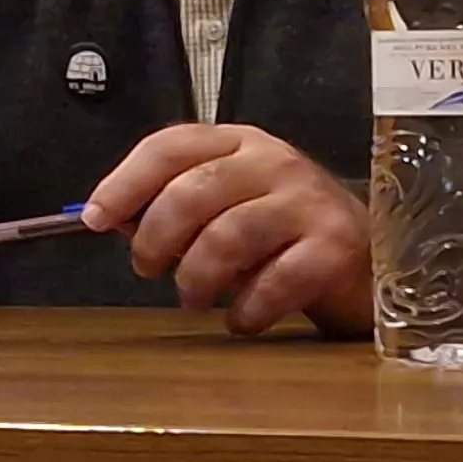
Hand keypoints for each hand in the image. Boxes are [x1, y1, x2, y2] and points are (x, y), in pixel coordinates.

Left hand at [82, 124, 373, 336]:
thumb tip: (109, 220)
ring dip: (196, 278)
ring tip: (191, 299)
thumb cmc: (280, 233)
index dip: (124, 183)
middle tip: (147, 268)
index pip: (168, 146)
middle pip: (192, 192)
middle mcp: (273, 161)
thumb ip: (172, 208)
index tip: (93, 219)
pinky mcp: (336, 247)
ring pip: (227, 236)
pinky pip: (274, 282)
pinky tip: (240, 319)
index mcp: (237, 142)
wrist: (369, 255)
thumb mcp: (226, 206)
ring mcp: (308, 201)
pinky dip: (246, 310)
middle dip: (156, 238)